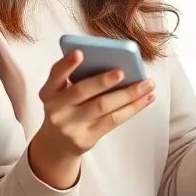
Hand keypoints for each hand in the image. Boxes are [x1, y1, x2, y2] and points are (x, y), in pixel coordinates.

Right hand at [27, 50, 155, 188]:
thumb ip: (79, 79)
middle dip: (103, 81)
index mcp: (48, 92)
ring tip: (148, 84)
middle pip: (81, 91)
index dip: (67, 64)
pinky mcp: (86, 138)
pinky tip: (146, 98)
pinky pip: (113, 120)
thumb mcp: (62, 93)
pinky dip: (133, 108)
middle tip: (123, 71)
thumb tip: (115, 63)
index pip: (55, 75)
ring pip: (103, 107)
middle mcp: (56, 109)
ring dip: (128, 94)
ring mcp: (71, 126)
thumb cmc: (67, 107)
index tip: (79, 52)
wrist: (57, 143)